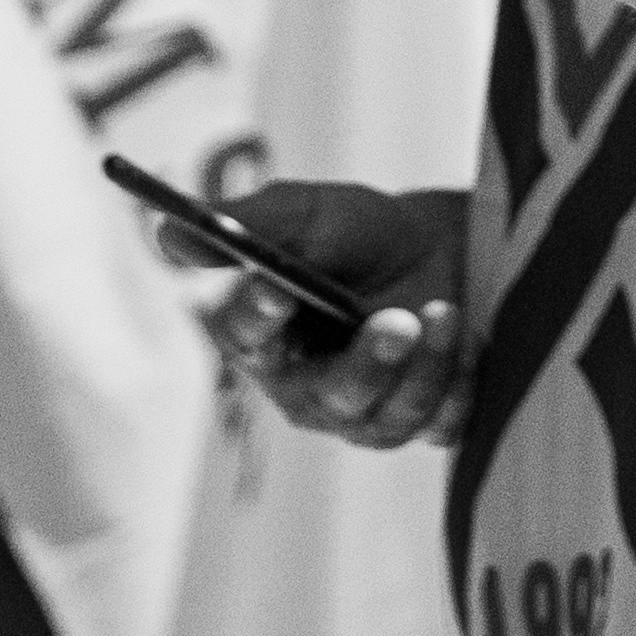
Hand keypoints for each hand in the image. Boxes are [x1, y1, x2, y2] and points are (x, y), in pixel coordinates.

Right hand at [200, 180, 474, 449]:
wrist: (447, 243)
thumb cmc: (362, 232)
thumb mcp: (308, 212)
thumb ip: (248, 223)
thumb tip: (166, 232)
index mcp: (266, 340)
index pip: (248, 341)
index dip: (258, 317)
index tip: (276, 289)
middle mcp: (311, 390)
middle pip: (328, 395)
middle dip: (366, 362)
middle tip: (395, 319)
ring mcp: (369, 415)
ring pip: (390, 415)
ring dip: (425, 363)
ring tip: (446, 308)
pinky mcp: (425, 423)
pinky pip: (442, 422)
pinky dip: (461, 380)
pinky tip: (469, 338)